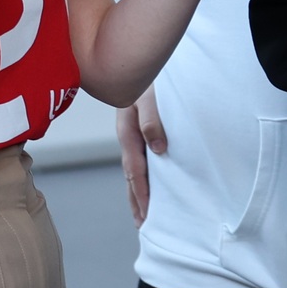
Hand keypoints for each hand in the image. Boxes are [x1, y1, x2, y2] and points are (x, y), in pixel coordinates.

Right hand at [118, 90, 165, 224]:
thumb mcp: (149, 96)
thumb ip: (152, 120)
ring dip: (138, 193)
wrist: (141, 62)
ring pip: (133, 170)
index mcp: (127, 131)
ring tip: (143, 215)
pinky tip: (150, 185)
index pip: (134, 169)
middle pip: (130, 176)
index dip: (141, 192)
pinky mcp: (139, 132)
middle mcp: (128, 137)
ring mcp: (132, 136)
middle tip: (143, 225)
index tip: (147, 214)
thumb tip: (159, 150)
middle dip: (137, 201)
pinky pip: (140, 160)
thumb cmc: (147, 78)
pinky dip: (144, 177)